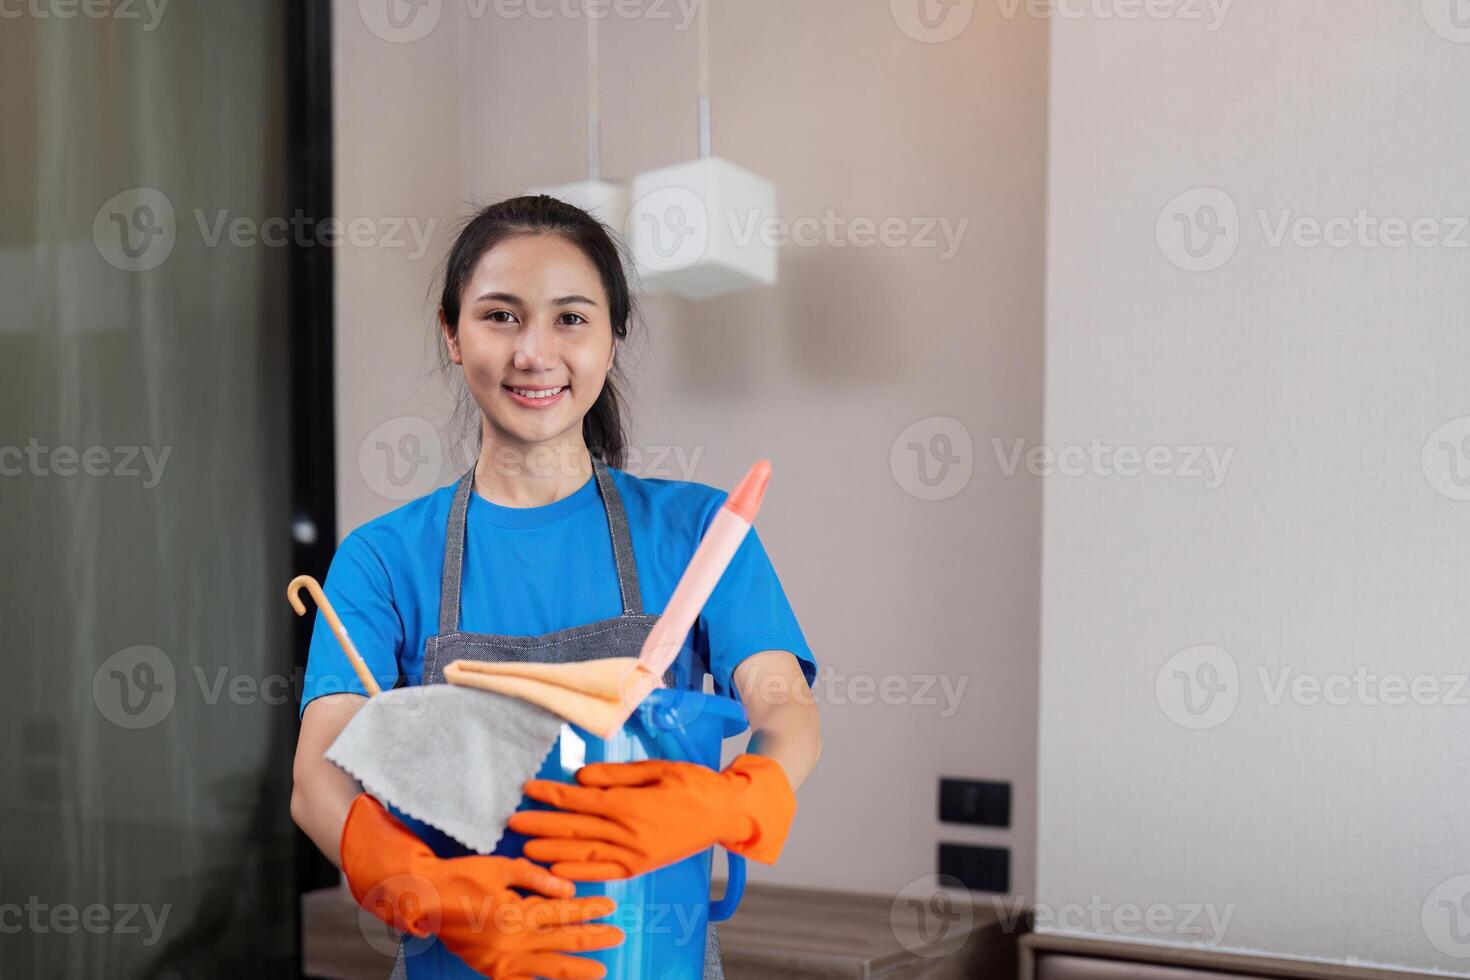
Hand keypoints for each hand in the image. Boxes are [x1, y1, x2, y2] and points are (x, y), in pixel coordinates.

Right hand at [340, 793, 622, 978]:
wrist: (424, 901)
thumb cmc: (463, 876)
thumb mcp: (502, 867)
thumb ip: (537, 879)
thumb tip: (568, 890)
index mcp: (517, 912)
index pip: (564, 911)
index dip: (591, 909)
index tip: (612, 905)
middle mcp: (513, 941)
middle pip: (565, 940)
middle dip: (595, 938)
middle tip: (619, 935)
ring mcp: (502, 960)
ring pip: (550, 968)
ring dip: (579, 969)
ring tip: (601, 969)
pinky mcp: (491, 971)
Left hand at [506, 754, 796, 880]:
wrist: (725, 814)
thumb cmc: (694, 785)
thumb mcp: (658, 768)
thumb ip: (617, 775)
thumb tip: (580, 777)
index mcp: (631, 804)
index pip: (580, 800)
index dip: (551, 795)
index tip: (528, 789)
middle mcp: (629, 833)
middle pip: (575, 829)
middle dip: (541, 825)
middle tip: (512, 821)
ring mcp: (634, 854)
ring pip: (584, 853)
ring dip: (552, 852)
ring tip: (524, 849)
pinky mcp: (641, 867)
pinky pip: (604, 873)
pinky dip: (579, 874)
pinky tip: (559, 872)